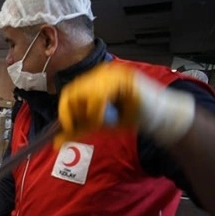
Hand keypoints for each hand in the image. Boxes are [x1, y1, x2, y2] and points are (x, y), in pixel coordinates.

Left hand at [56, 62, 194, 147]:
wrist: (158, 119)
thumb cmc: (129, 117)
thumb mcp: (98, 124)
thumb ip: (78, 129)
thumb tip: (55, 142)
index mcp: (92, 80)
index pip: (68, 92)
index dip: (65, 112)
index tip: (68, 129)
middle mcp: (99, 73)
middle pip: (73, 92)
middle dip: (77, 114)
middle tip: (90, 126)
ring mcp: (111, 74)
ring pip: (84, 93)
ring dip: (90, 114)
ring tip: (104, 121)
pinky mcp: (123, 78)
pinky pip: (98, 95)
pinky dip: (99, 111)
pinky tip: (110, 118)